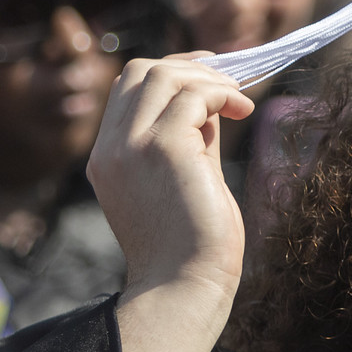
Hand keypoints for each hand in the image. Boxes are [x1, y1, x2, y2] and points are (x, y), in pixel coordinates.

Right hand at [87, 54, 252, 301]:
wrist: (186, 286)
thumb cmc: (192, 245)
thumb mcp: (183, 178)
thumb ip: (189, 138)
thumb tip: (211, 101)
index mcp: (107, 157)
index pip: (129, 90)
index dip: (171, 72)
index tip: (210, 78)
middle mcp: (110, 147)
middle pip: (140, 71)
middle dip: (189, 66)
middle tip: (229, 82)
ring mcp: (130, 145)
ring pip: (162, 74)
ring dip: (208, 79)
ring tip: (240, 101)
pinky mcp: (162, 147)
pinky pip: (193, 95)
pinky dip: (223, 94)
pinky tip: (244, 112)